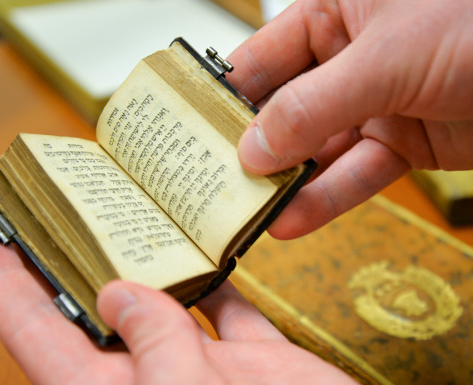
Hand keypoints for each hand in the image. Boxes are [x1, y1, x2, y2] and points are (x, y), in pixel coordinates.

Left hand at [0, 243, 356, 384]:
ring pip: (170, 302)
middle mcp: (155, 382)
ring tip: (135, 211)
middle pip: (102, 311)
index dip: (8, 292)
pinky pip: (231, 308)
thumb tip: (120, 294)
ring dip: (155, 261)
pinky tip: (211, 244)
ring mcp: (208, 369)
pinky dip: (222, 277)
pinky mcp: (257, 360)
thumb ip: (155, 347)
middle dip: (81, 260)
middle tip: (65, 208)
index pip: (42, 338)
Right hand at [229, 0, 472, 238]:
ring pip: (317, 148)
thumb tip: (254, 146)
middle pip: (283, 109)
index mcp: (334, 10)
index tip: (192, 133)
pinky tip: (293, 220)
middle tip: (214, 180)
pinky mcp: (400, 140)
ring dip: (286, 182)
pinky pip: (355, 172)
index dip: (224, 97)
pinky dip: (327, 198)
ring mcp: (373, 101)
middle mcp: (348, 56)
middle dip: (252, 148)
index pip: (261, 58)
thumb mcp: (387, 57)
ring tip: (248, 211)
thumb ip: (314, 105)